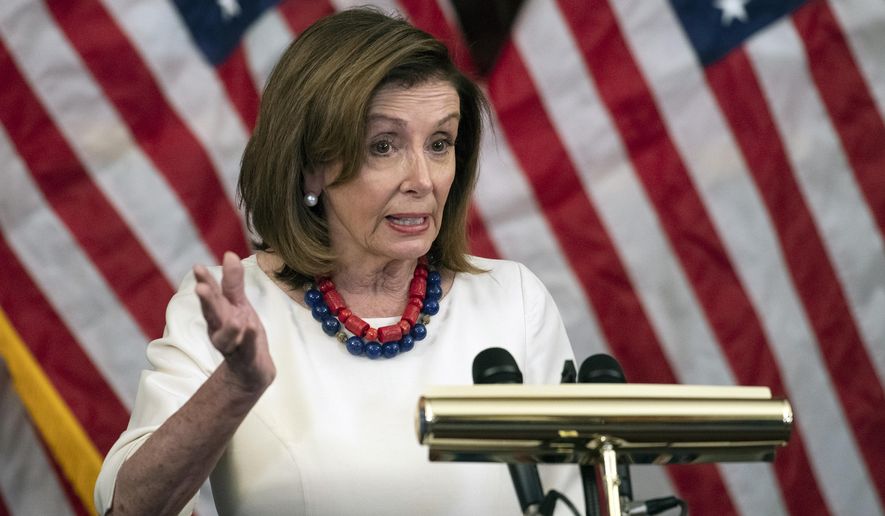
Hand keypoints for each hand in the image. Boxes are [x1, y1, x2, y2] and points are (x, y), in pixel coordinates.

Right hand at [193, 252, 275, 392]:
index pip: (211, 295)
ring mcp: (232, 345)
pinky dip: (248, 340)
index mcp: (218, 314)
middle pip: (212, 314)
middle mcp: (220, 329)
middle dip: (207, 302)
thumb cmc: (242, 332)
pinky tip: (250, 328)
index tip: (197, 268)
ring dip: (229, 327)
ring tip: (236, 318)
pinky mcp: (246, 359)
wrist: (250, 370)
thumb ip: (233, 283)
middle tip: (200, 288)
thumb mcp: (238, 304)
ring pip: (226, 337)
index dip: (205, 282)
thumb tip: (229, 254)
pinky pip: (247, 349)